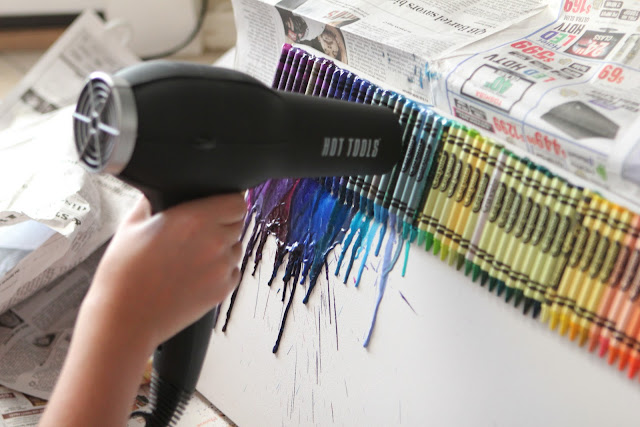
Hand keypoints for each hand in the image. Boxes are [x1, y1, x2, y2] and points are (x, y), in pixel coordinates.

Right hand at [84, 192, 246, 351]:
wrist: (125, 318)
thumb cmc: (124, 274)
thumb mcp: (132, 225)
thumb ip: (153, 201)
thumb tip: (162, 190)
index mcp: (195, 219)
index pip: (237, 201)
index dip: (227, 202)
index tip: (216, 205)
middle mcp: (214, 241)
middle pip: (238, 223)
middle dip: (223, 223)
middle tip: (197, 233)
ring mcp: (221, 268)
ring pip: (236, 248)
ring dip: (223, 247)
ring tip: (192, 256)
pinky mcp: (222, 290)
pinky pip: (233, 271)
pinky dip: (221, 270)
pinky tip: (195, 274)